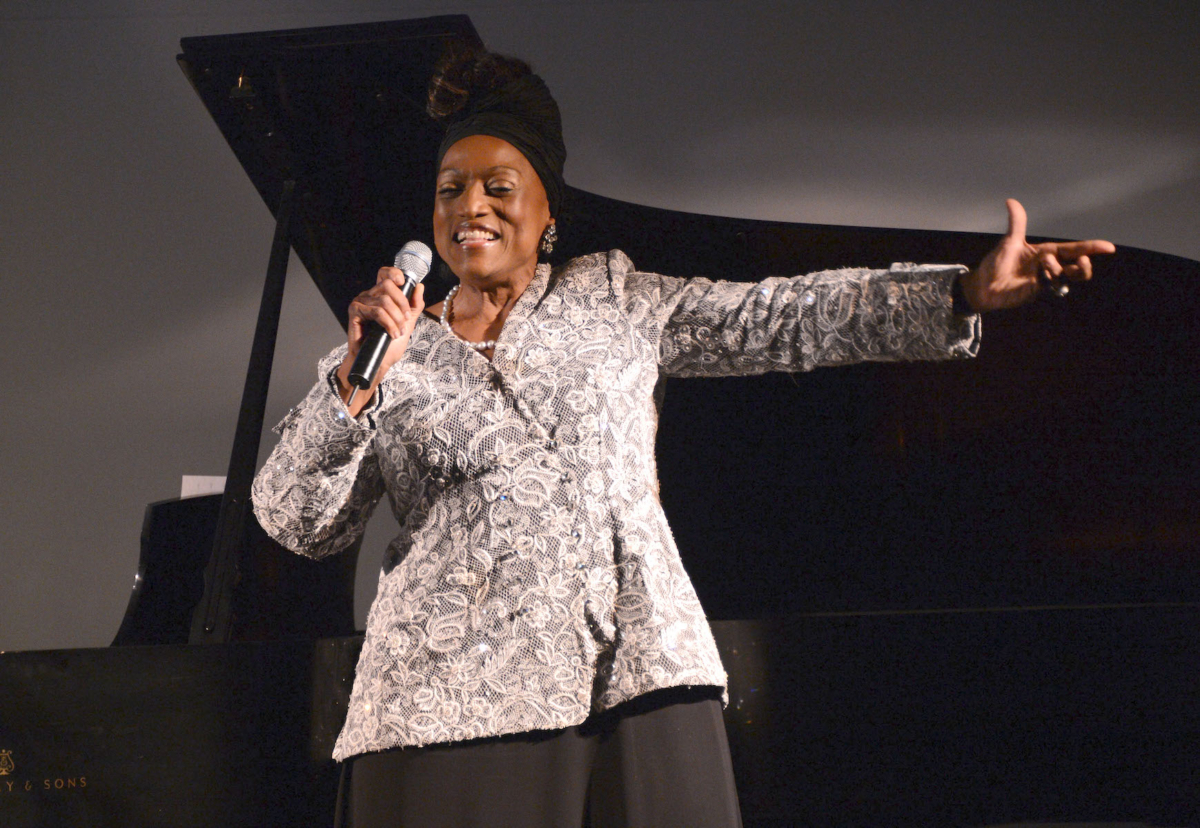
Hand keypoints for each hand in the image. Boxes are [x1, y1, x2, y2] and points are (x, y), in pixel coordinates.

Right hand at [335, 267, 425, 412]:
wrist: (379, 362)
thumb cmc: (389, 344)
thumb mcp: (407, 322)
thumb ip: (414, 305)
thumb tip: (419, 286)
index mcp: (380, 294)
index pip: (385, 273)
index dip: (394, 273)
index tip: (403, 283)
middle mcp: (369, 295)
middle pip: (388, 284)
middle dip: (402, 304)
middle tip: (405, 321)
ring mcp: (360, 302)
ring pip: (384, 300)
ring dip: (396, 319)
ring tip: (398, 332)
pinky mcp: (355, 312)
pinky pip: (377, 311)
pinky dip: (388, 323)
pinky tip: (391, 333)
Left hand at [960, 199, 1115, 311]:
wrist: (982, 285)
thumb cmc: (996, 264)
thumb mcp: (1009, 241)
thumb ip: (1016, 223)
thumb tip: (1011, 201)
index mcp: (1047, 252)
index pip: (1074, 249)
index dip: (1092, 248)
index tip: (1109, 247)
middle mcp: (1049, 267)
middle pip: (1079, 267)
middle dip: (1083, 264)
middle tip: (1080, 260)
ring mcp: (1044, 281)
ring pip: (1067, 277)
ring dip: (1059, 269)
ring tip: (1045, 266)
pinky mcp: (1036, 292)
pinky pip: (1049, 285)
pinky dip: (1047, 279)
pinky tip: (1035, 278)